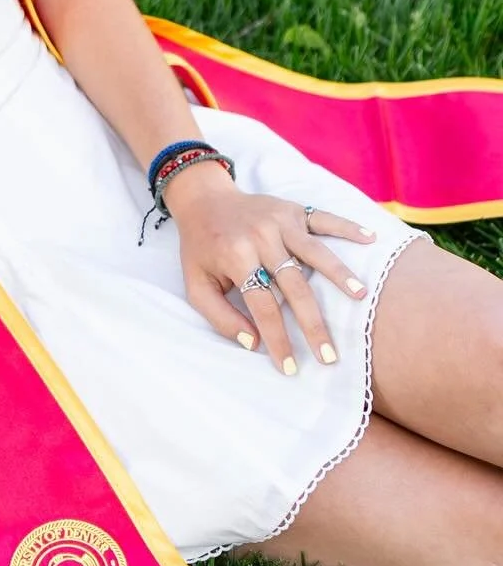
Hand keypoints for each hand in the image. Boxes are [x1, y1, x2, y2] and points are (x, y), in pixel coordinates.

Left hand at [166, 169, 374, 373]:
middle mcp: (260, 237)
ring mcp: (279, 220)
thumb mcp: (196, 285)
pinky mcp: (292, 208)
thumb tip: (253, 343)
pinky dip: (347, 227)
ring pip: (315, 252)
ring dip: (339, 274)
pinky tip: (370, 238)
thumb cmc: (201, 248)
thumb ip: (220, 316)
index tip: (290, 366)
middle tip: (330, 355)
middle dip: (313, 324)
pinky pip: (323, 218)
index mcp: (235, 256)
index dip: (277, 337)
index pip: (262, 304)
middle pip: (294, 285)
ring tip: (361, 297)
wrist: (203, 199)